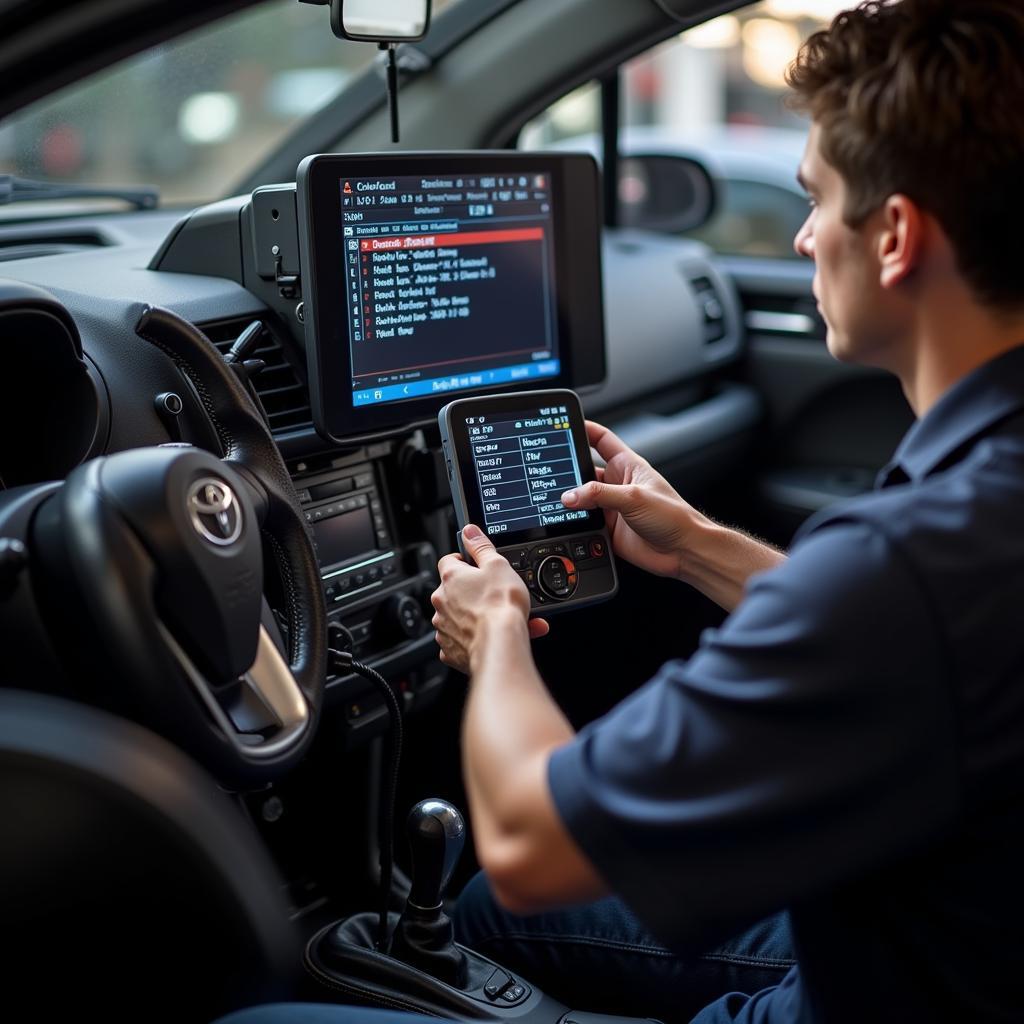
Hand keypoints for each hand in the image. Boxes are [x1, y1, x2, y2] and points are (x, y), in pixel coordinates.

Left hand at [432, 524, 549, 672]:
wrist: (501, 643)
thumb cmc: (500, 605)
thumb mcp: (498, 564)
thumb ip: (481, 547)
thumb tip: (470, 531)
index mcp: (451, 578)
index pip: (449, 561)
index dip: (464, 562)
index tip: (476, 566)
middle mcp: (442, 601)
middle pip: (455, 591)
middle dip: (475, 593)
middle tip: (496, 596)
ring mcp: (444, 626)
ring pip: (460, 617)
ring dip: (478, 617)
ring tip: (501, 620)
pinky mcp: (450, 650)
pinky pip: (460, 641)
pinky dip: (474, 639)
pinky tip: (492, 637)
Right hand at [561, 421, 704, 579]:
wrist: (683, 551)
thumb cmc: (674, 517)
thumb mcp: (634, 497)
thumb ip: (600, 495)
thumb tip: (571, 495)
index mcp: (628, 465)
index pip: (601, 439)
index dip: (584, 429)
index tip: (564, 425)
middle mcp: (617, 484)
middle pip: (584, 470)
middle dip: (568, 469)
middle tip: (552, 471)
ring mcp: (611, 507)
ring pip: (580, 498)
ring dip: (570, 500)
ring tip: (556, 500)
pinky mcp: (607, 528)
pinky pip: (583, 522)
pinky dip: (573, 522)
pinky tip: (566, 521)